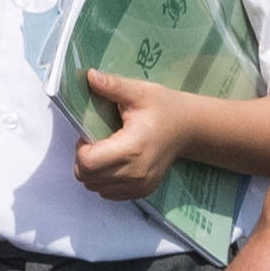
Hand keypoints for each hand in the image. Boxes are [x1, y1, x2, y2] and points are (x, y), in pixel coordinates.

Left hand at [72, 69, 201, 199]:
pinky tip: (115, 162)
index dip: (81, 148)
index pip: (88, 162)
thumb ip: (113, 86)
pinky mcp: (142, 192)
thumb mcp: (139, 91)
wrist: (188, 128)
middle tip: (96, 141)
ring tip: (106, 151)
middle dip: (83, 159)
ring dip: (93, 171)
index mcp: (132, 148)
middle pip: (87, 177)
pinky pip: (108, 193)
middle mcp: (136, 173)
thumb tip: (90, 76)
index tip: (89, 134)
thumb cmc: (164, 109)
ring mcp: (140, 186)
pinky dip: (104, 180)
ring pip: (95, 187)